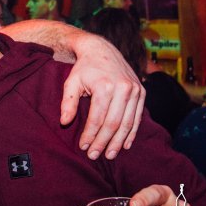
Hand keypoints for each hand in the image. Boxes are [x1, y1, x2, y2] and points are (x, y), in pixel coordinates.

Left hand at [62, 33, 144, 159]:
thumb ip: (68, 102)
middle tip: (95, 155)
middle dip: (104, 142)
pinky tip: (125, 145)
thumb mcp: (71, 82)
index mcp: (105, 86)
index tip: (84, 147)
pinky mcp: (141, 92)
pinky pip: (137, 117)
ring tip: (110, 155)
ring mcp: (135, 90)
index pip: (98, 118)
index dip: (90, 135)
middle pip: (114, 123)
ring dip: (118, 142)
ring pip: (127, 123)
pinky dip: (131, 133)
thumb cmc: (84, 68)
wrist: (101, 50)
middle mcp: (123, 88)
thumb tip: (65, 123)